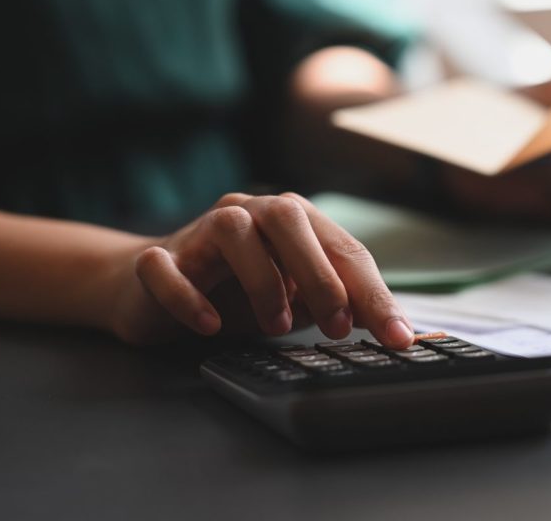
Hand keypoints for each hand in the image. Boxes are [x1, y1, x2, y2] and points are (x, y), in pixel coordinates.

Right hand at [108, 193, 413, 347]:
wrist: (153, 292)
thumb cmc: (236, 293)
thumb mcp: (297, 302)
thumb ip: (338, 306)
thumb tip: (396, 329)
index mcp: (291, 221)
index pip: (342, 248)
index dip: (372, 293)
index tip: (397, 337)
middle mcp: (248, 213)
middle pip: (288, 220)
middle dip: (320, 274)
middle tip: (337, 327)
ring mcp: (199, 232)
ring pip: (232, 229)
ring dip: (262, 279)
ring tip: (279, 326)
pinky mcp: (157, 260)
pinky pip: (167, 268)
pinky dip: (189, 296)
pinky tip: (210, 325)